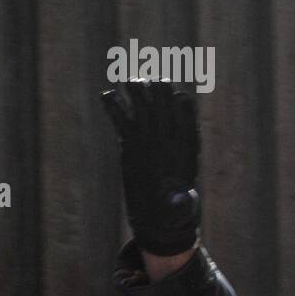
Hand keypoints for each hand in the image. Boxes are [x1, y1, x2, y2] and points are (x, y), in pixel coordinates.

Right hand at [101, 80, 201, 255]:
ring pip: (144, 108)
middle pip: (164, 107)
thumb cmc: (174, 212)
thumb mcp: (179, 208)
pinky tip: (107, 95)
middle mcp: (168, 138)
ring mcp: (149, 138)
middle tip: (148, 83)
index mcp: (186, 147)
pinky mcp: (130, 142)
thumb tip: (181, 201)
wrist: (158, 214)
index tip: (179, 98)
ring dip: (137, 93)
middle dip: (157, 93)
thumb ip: (180, 203)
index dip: (183, 108)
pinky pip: (123, 121)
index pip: (187, 119)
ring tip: (129, 82)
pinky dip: (115, 108)